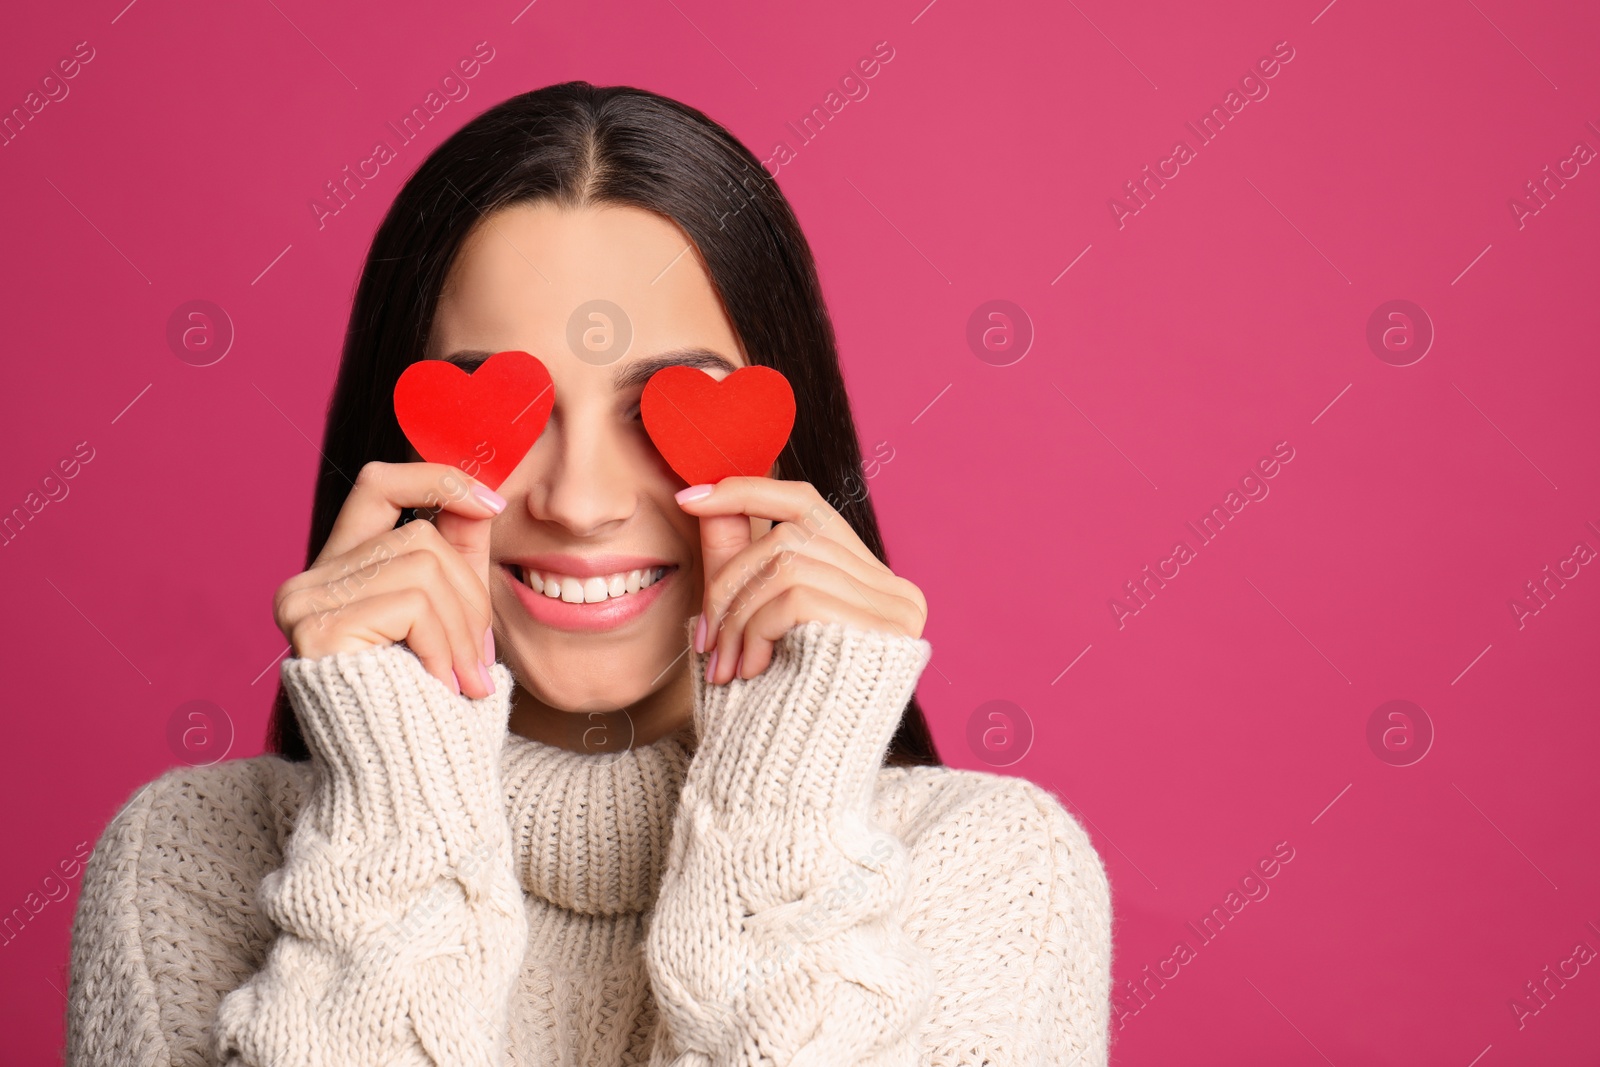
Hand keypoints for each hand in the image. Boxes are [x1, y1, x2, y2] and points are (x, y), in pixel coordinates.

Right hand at [273, 461, 505, 697]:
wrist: (402, 785)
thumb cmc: (427, 707)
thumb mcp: (449, 618)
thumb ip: (458, 558)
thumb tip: (484, 496)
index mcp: (339, 572)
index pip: (379, 484)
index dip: (437, 480)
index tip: (492, 503)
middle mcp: (308, 582)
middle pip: (418, 536)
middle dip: (469, 595)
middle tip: (481, 660)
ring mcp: (304, 604)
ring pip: (422, 566)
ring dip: (463, 628)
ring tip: (467, 680)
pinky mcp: (317, 630)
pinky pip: (412, 604)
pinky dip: (444, 645)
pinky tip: (443, 685)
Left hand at [676, 477, 927, 685]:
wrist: (795, 788)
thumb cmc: (774, 710)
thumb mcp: (747, 624)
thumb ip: (734, 559)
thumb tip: (704, 496)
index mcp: (870, 583)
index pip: (806, 504)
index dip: (746, 492)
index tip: (688, 496)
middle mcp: (894, 590)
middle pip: (788, 534)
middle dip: (729, 581)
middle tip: (703, 639)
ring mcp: (895, 608)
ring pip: (786, 562)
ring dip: (737, 615)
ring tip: (725, 666)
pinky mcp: (882, 628)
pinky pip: (795, 595)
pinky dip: (755, 629)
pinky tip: (751, 671)